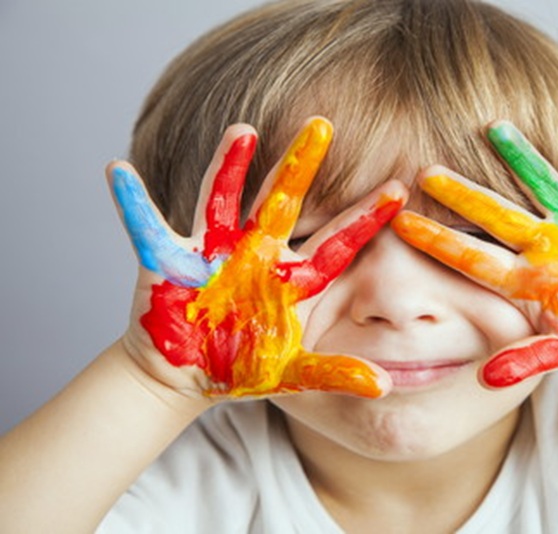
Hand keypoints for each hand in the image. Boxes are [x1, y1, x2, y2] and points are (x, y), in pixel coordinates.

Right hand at [109, 117, 404, 397]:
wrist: (185, 378)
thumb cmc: (241, 367)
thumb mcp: (293, 373)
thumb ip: (335, 373)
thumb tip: (384, 384)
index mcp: (291, 279)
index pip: (335, 243)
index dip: (365, 218)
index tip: (400, 190)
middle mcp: (256, 254)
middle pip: (282, 202)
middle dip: (301, 165)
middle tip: (322, 124)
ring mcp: (213, 252)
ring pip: (223, 200)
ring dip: (228, 167)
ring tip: (242, 130)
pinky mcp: (169, 260)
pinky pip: (146, 226)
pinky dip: (131, 202)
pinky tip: (118, 172)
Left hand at [392, 117, 557, 386]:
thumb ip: (530, 360)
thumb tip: (487, 380)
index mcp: (528, 276)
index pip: (474, 257)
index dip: (439, 242)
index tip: (400, 224)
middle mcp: (546, 242)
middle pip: (498, 213)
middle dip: (464, 194)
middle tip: (424, 171)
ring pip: (545, 182)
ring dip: (523, 157)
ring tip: (495, 128)